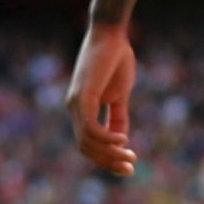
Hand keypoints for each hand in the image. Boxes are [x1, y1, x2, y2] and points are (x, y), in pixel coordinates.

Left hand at [65, 22, 140, 176]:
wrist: (112, 34)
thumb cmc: (116, 61)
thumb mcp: (119, 95)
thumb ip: (118, 116)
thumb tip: (121, 140)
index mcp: (81, 110)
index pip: (88, 144)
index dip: (106, 160)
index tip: (128, 168)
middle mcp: (73, 108)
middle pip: (85, 148)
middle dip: (108, 162)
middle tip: (130, 168)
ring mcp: (75, 102)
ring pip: (87, 141)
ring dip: (110, 153)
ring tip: (130, 155)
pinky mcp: (82, 95)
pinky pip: (90, 127)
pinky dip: (106, 138)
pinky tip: (122, 139)